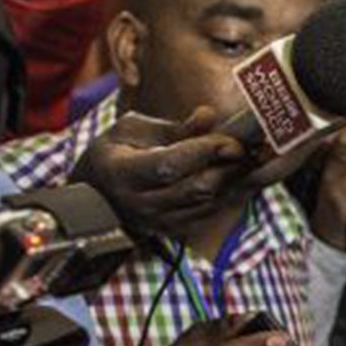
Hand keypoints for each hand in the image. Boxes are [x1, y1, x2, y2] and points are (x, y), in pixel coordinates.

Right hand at [74, 108, 252, 240]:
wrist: (95, 197)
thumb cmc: (113, 154)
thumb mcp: (132, 130)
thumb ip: (174, 128)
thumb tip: (208, 115)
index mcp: (123, 172)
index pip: (170, 165)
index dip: (205, 152)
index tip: (231, 140)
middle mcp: (140, 202)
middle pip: (197, 188)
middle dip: (229, 167)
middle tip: (251, 149)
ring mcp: (157, 221)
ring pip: (208, 204)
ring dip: (234, 182)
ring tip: (251, 161)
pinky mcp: (173, 230)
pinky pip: (210, 214)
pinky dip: (228, 195)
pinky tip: (239, 178)